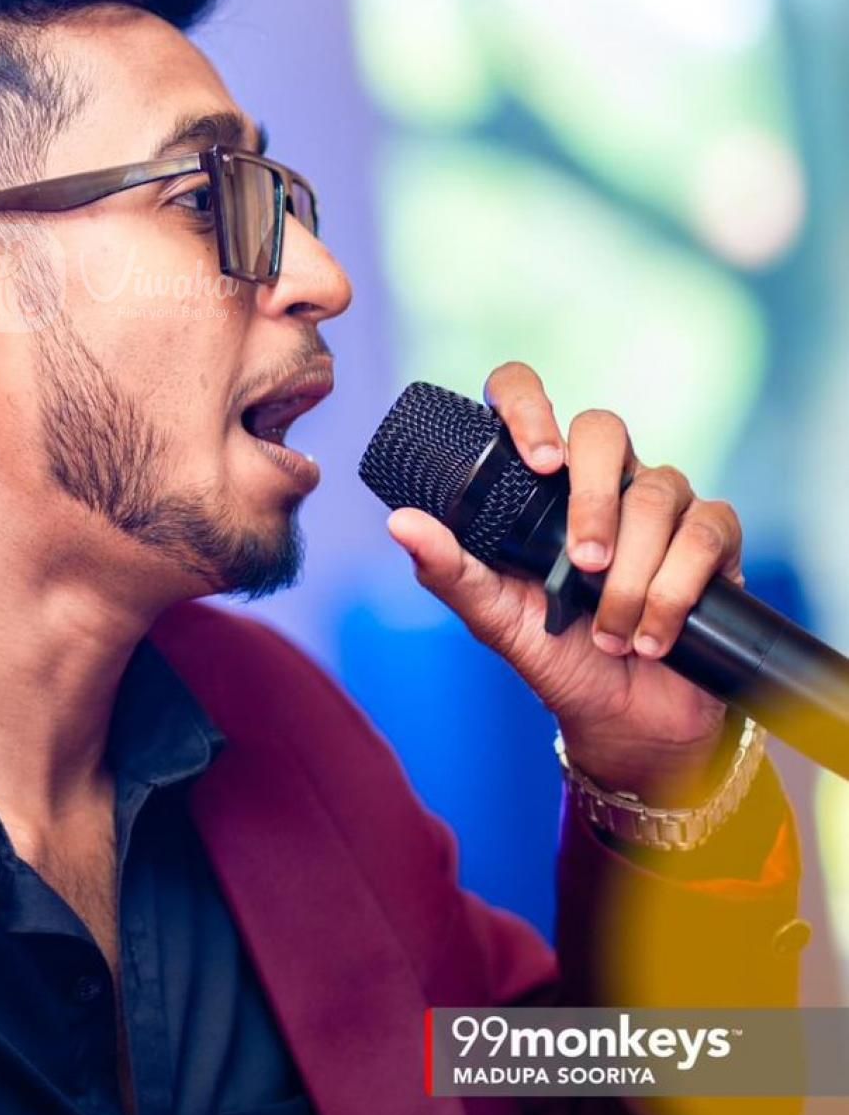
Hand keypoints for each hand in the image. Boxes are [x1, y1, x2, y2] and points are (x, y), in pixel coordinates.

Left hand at [386, 362, 742, 805]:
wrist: (626, 721)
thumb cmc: (556, 655)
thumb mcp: (495, 617)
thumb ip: (450, 569)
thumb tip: (401, 522)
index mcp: (542, 482)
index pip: (527, 393)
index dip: (528, 403)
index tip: (537, 459)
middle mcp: (604, 478)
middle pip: (604, 428)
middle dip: (595, 500)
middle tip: (584, 564)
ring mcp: (662, 502)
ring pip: (658, 492)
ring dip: (633, 574)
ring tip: (612, 632)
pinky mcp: (713, 537)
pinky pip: (707, 531)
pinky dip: (676, 589)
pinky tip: (652, 634)